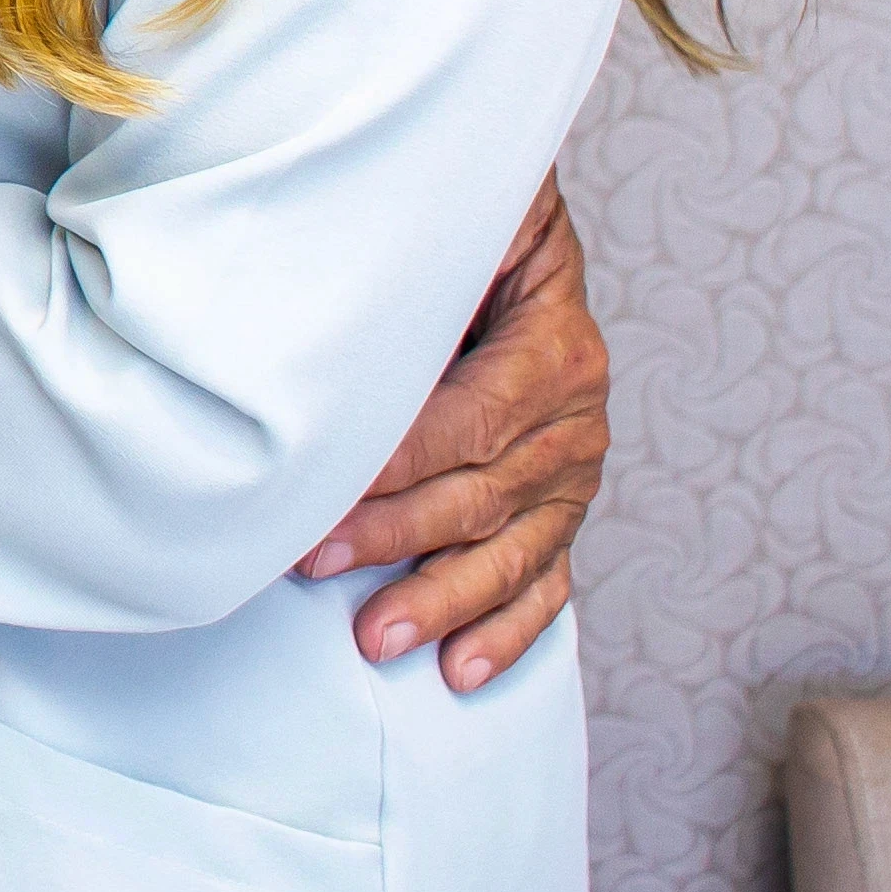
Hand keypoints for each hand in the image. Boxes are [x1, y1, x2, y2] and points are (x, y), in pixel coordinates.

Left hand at [300, 172, 609, 688]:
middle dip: (394, 535)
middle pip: (484, 492)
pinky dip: (506, 630)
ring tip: (378, 637)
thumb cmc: (463, 231)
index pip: (472, 418)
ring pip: (512, 550)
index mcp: (555, 343)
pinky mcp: (563, 512)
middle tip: (313, 562)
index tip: (322, 493)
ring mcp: (575, 473)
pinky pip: (546, 581)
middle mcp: (577, 416)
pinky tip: (462, 670)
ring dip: (442, 599)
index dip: (398, 461)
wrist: (512, 236)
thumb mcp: (457, 221)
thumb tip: (336, 268)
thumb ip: (417, 251)